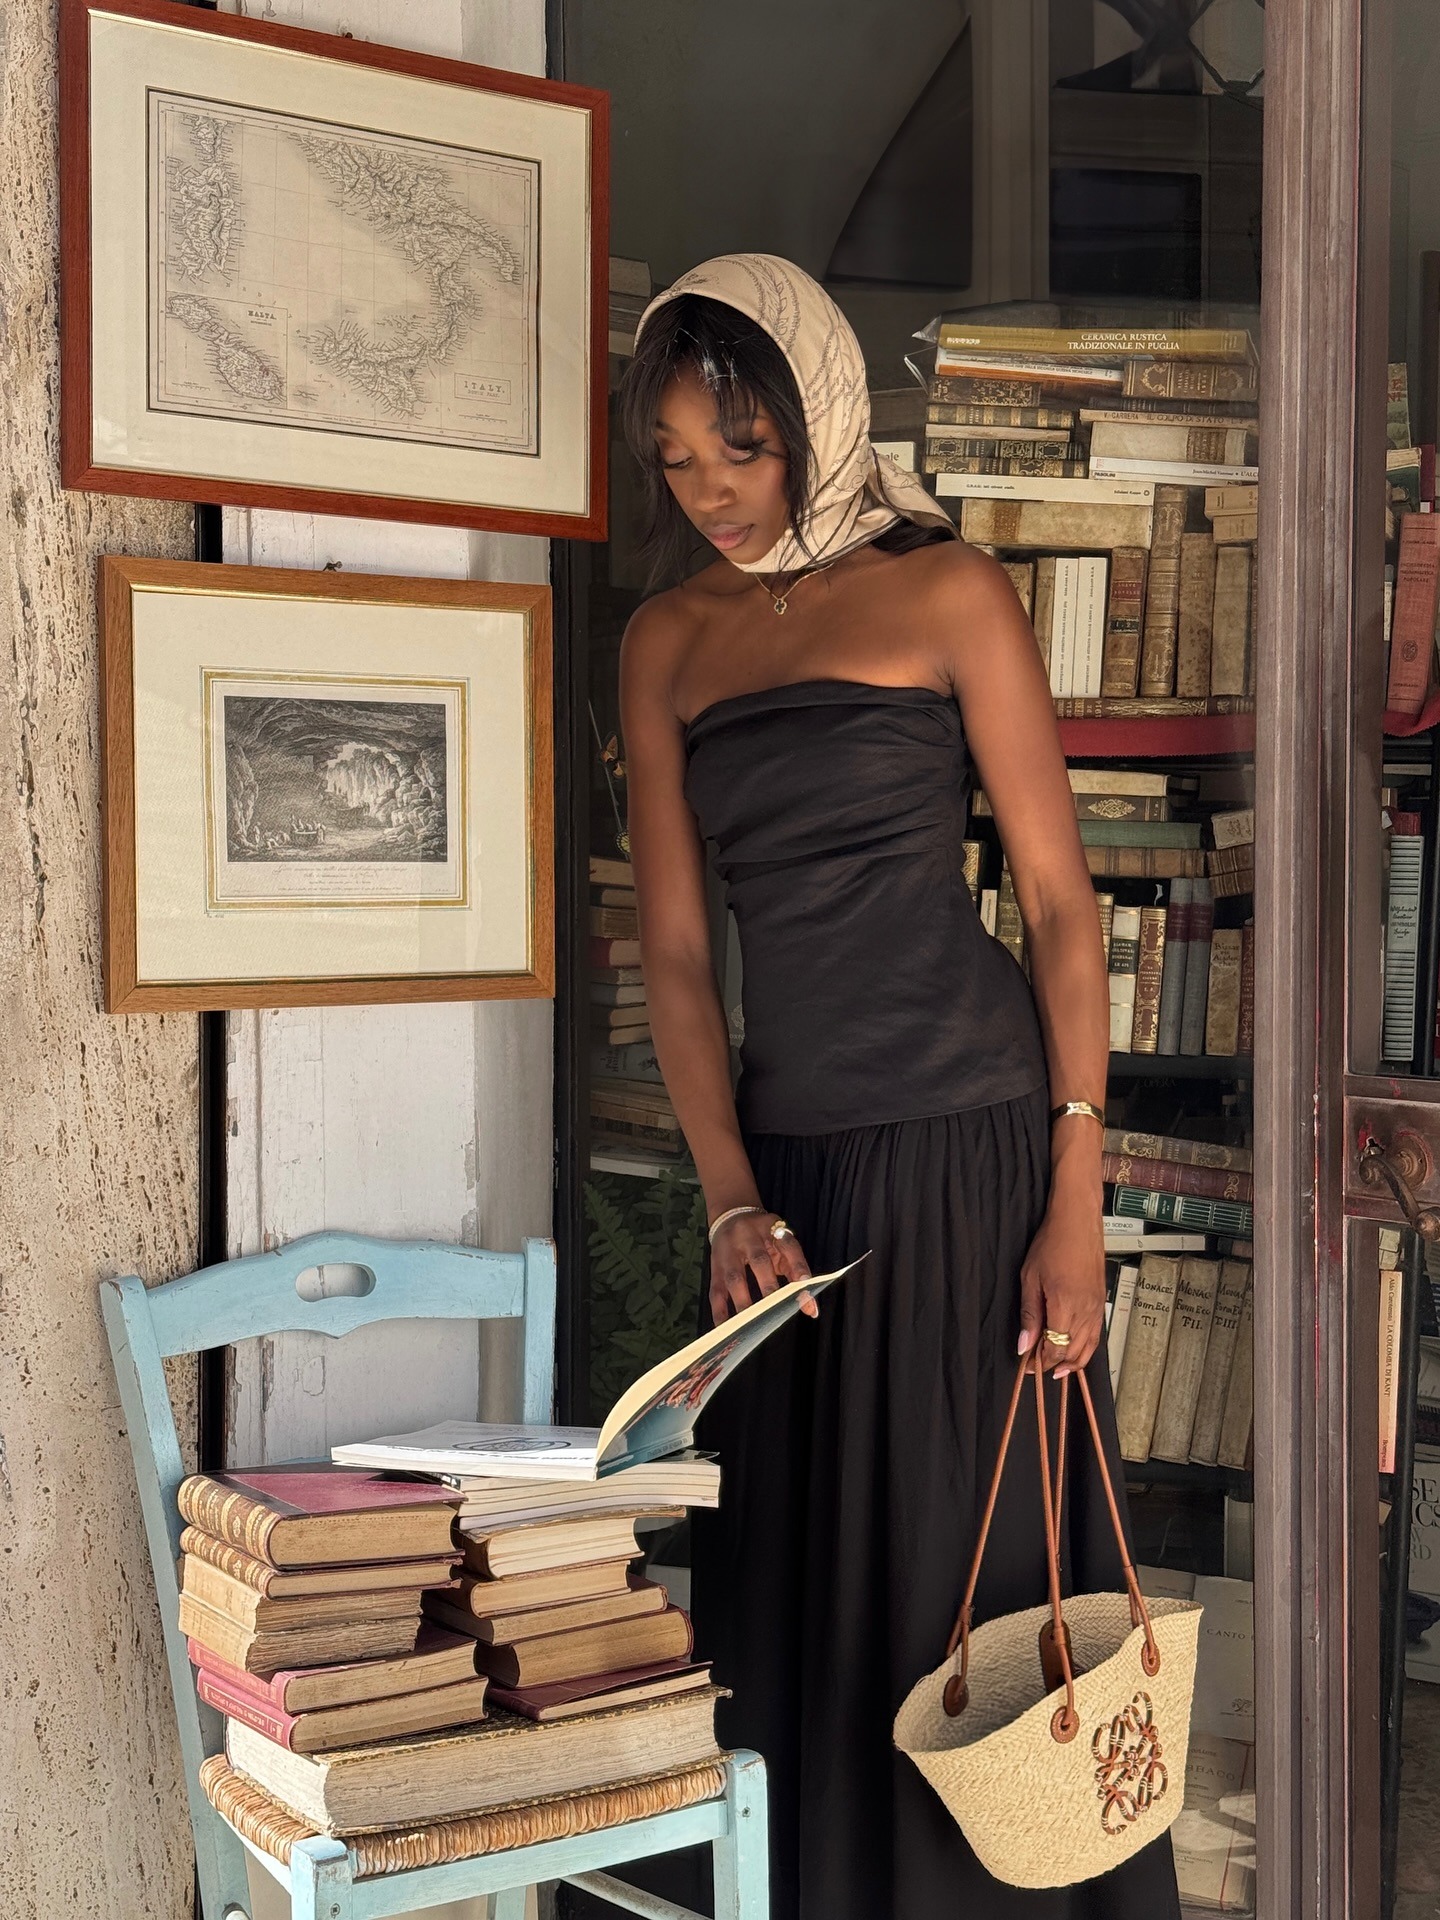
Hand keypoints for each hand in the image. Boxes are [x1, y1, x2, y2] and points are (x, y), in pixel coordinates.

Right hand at [709, 1210, 816, 1323]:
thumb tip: (810, 1308)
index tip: (807, 1285)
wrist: (731, 1215)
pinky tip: (725, 1327)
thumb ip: (797, 1272)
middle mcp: (748, 1237)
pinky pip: (716, 1291)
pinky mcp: (715, 1268)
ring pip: (735, 1278)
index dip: (798, 1266)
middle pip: (760, 1262)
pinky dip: (720, 1310)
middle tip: (778, 1312)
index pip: (789, 1247)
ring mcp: (728, 1252)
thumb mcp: (782, 1244)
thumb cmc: (763, 1237)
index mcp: (771, 1229)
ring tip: (752, 1326)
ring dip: (744, 1303)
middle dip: (769, 1288)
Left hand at [1017, 1177, 1105, 1379]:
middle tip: (1038, 1370)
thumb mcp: (1030, 1278)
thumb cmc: (1051, 1244)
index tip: (1026, 1366)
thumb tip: (1024, 1345)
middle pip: (1073, 1352)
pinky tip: (1075, 1350)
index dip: (1040, 1361)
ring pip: (1089, 1347)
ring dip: (1073, 1361)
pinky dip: (1086, 1348)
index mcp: (1065, 1306)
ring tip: (1057, 1370)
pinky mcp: (1102, 1302)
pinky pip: (1096, 1334)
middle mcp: (1086, 1311)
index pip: (1055, 1348)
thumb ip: (1029, 1314)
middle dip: (1055, 1364)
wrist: (1078, 1223)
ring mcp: (1097, 1308)